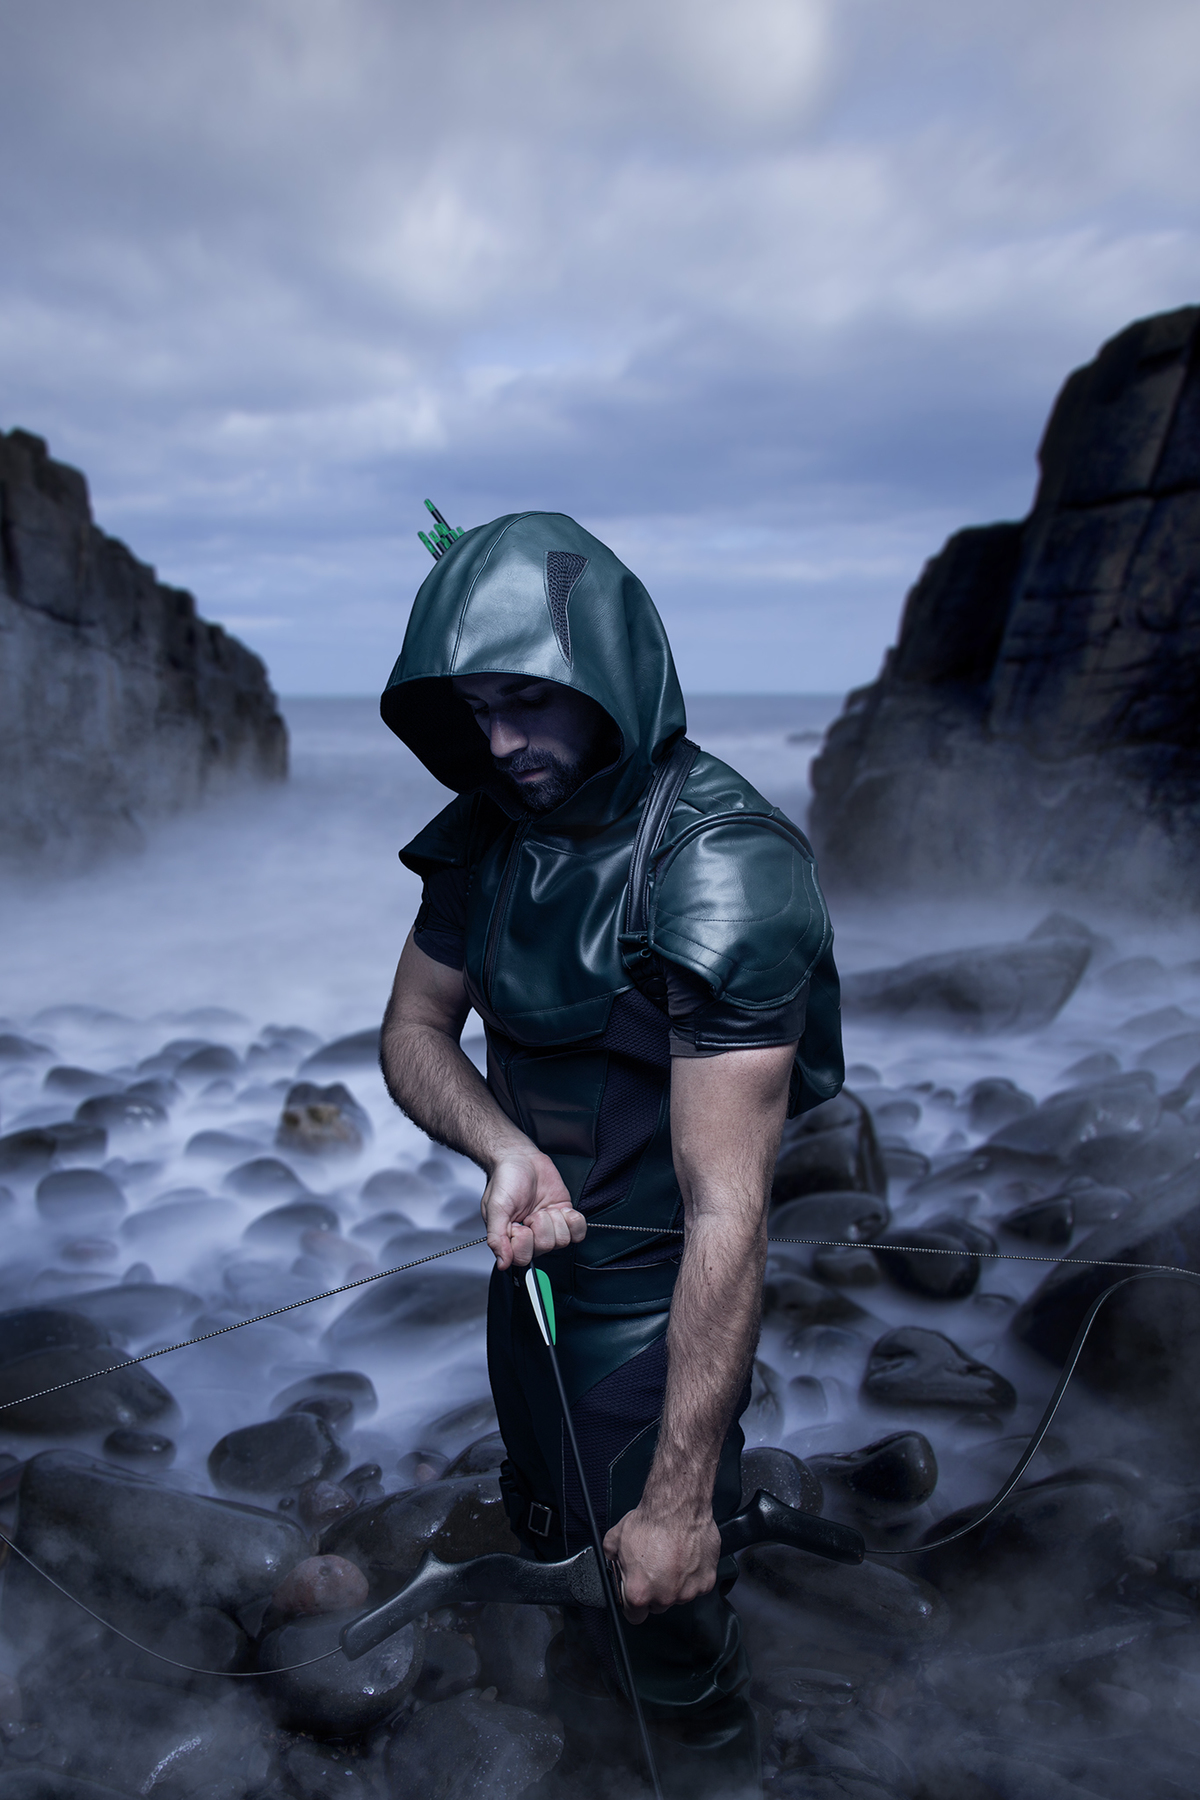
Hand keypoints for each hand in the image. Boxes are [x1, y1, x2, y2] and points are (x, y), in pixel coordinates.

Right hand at [482, 1149, 585, 1268]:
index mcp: (511, 1238)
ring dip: (555, 1220)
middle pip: (546, 1247)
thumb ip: (496, 1237)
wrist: (521, 1159)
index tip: (520, 1224)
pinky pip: (579, 1233)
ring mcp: (550, 1228)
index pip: (523, 1258)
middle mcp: (531, 1237)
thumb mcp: (495, 1208)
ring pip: (563, 1241)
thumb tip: (502, 1262)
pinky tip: (561, 1209)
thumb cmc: (505, 1180)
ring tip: (544, 1207)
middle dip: (541, 1225)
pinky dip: (573, 1220)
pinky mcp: (564, 1218)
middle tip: (532, 1212)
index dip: (525, 1241)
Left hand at [602, 1500, 720, 1622]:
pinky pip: (697, 1585)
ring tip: (672, 1559)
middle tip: (655, 1567)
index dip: (633, 1604)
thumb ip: (611, 1557)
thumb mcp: (616, 1538)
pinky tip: (686, 1557)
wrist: (679, 1507)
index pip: (634, 1616)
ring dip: (675, 1583)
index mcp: (639, 1592)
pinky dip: (693, 1575)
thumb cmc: (650, 1522)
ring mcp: (687, 1592)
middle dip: (655, 1590)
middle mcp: (664, 1597)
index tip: (637, 1592)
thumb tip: (611, 1561)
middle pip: (658, 1605)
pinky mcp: (706, 1582)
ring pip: (678, 1595)